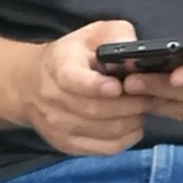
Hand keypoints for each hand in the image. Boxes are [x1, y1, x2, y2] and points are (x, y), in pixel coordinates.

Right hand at [11, 25, 163, 156]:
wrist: (31, 82)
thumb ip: (117, 35)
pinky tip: (133, 124)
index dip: (98, 86)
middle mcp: (52, 99)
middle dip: (132, 103)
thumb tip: (134, 50)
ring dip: (133, 120)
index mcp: (58, 67)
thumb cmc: (74, 55)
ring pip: (105, 131)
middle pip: (97, 110)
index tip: (118, 86)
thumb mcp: (94, 34)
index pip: (74, 80)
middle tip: (150, 95)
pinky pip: (105, 149)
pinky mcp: (67, 144)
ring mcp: (57, 125)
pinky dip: (127, 138)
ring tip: (142, 107)